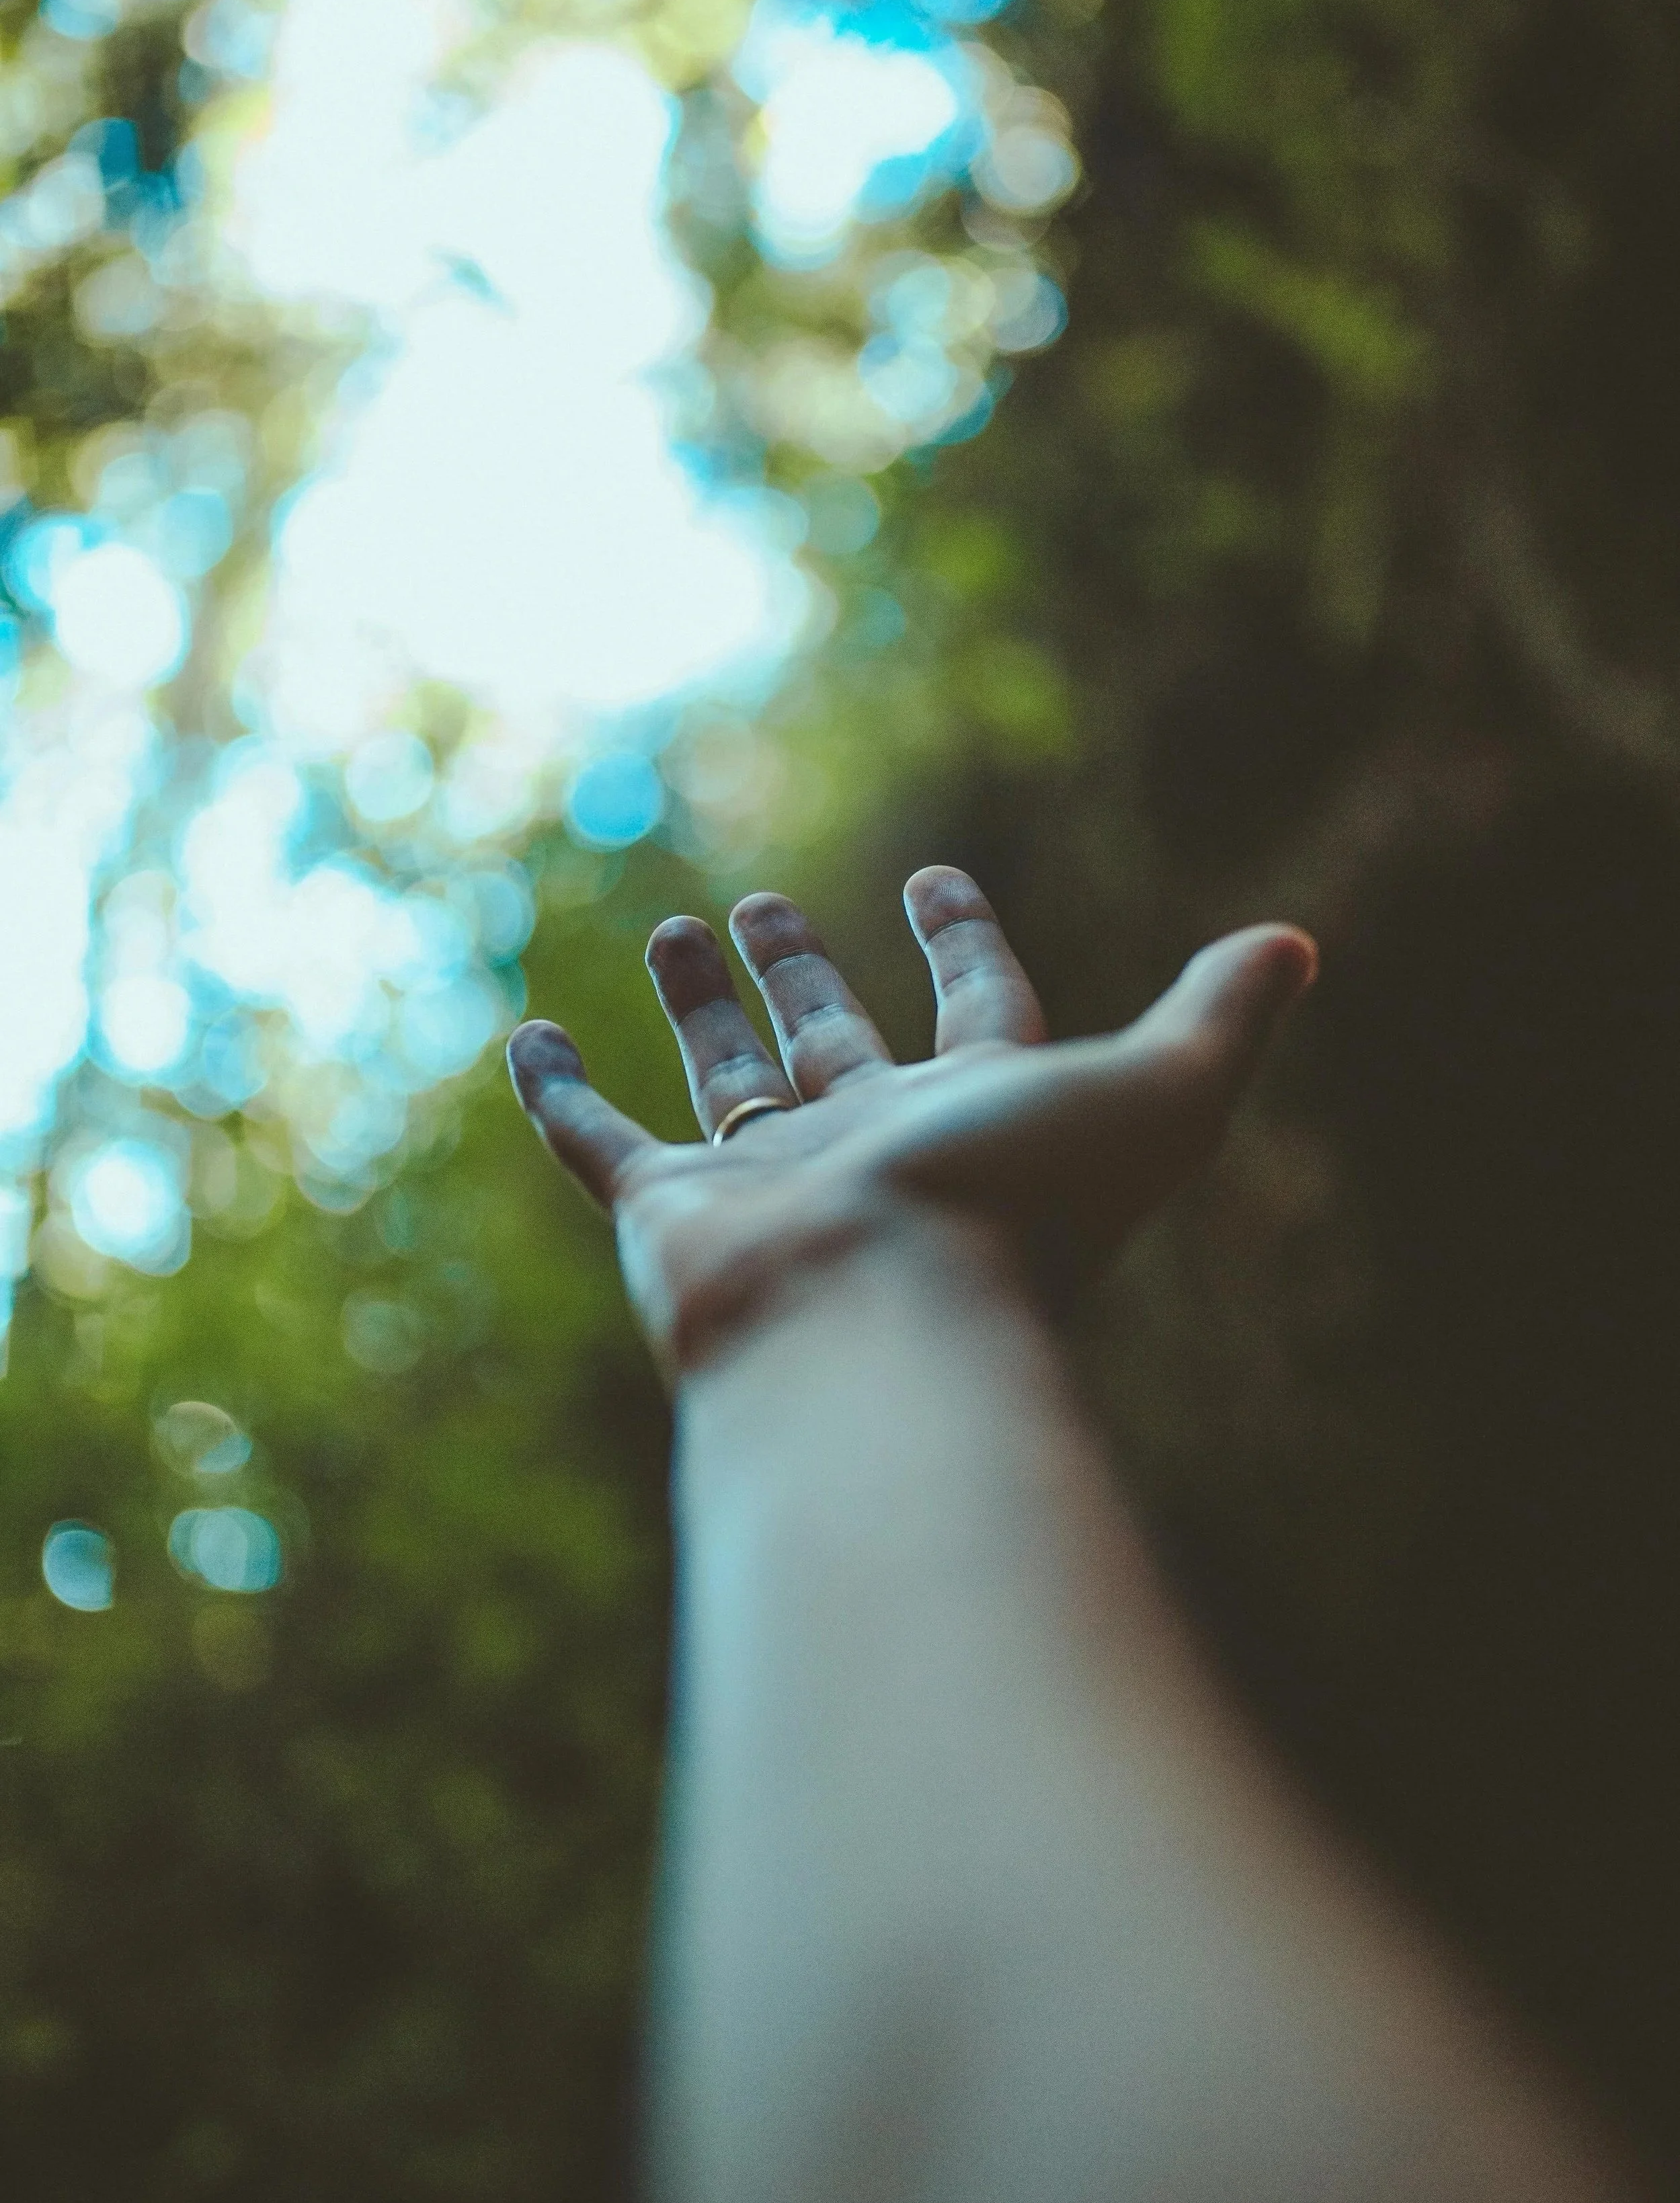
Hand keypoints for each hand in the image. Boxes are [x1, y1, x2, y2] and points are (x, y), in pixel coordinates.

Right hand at [507, 867, 1315, 1375]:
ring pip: (728, 1077)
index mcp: (977, 1116)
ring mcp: (768, 1185)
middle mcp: (873, 1150)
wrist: (879, 1327)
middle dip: (809, 972)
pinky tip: (532, 1035)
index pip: (974, 1010)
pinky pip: (600, 1145)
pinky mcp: (671, 1216)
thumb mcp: (1153, 1096)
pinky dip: (561, 1094)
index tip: (935, 875)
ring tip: (676, 927)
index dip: (961, 940)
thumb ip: (1219, 1020)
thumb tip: (1298, 945)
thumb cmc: (1017, 1212)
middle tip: (771, 906)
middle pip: (839, 1043)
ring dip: (703, 1007)